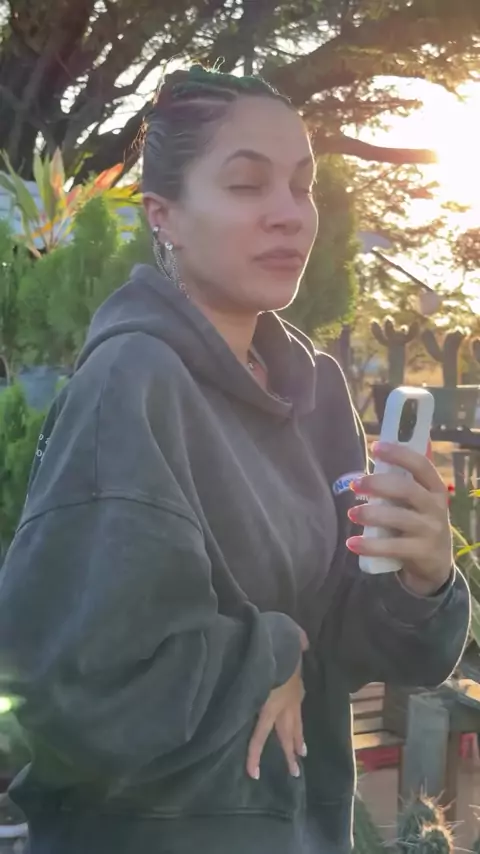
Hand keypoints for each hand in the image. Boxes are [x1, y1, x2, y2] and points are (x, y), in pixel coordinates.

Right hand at [246, 629, 307, 780]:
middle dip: (296, 744)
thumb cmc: (282, 639)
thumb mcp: (294, 638)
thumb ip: (299, 641)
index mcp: (294, 685)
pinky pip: (258, 736)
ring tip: (293, 772)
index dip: (298, 725)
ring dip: (287, 753)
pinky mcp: (266, 710)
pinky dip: (254, 754)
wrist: (278, 645)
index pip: (296, 709)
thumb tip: (303, 642)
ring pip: (282, 735)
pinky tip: (253, 771)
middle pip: (293, 727)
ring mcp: (279, 707)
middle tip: (300, 760)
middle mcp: (290, 700)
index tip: (302, 740)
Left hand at [346, 442, 451, 595]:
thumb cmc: (419, 523)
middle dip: (379, 484)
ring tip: (351, 513)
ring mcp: (431, 531)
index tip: (375, 447)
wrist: (436, 564)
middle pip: (407, 490)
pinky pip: (393, 547)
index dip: (399, 454)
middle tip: (355, 484)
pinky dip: (370, 545)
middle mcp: (436, 508)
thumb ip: (401, 485)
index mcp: (435, 488)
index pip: (421, 465)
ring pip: (400, 518)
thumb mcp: (418, 503)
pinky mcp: (422, 553)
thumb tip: (369, 466)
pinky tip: (352, 543)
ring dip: (372, 514)